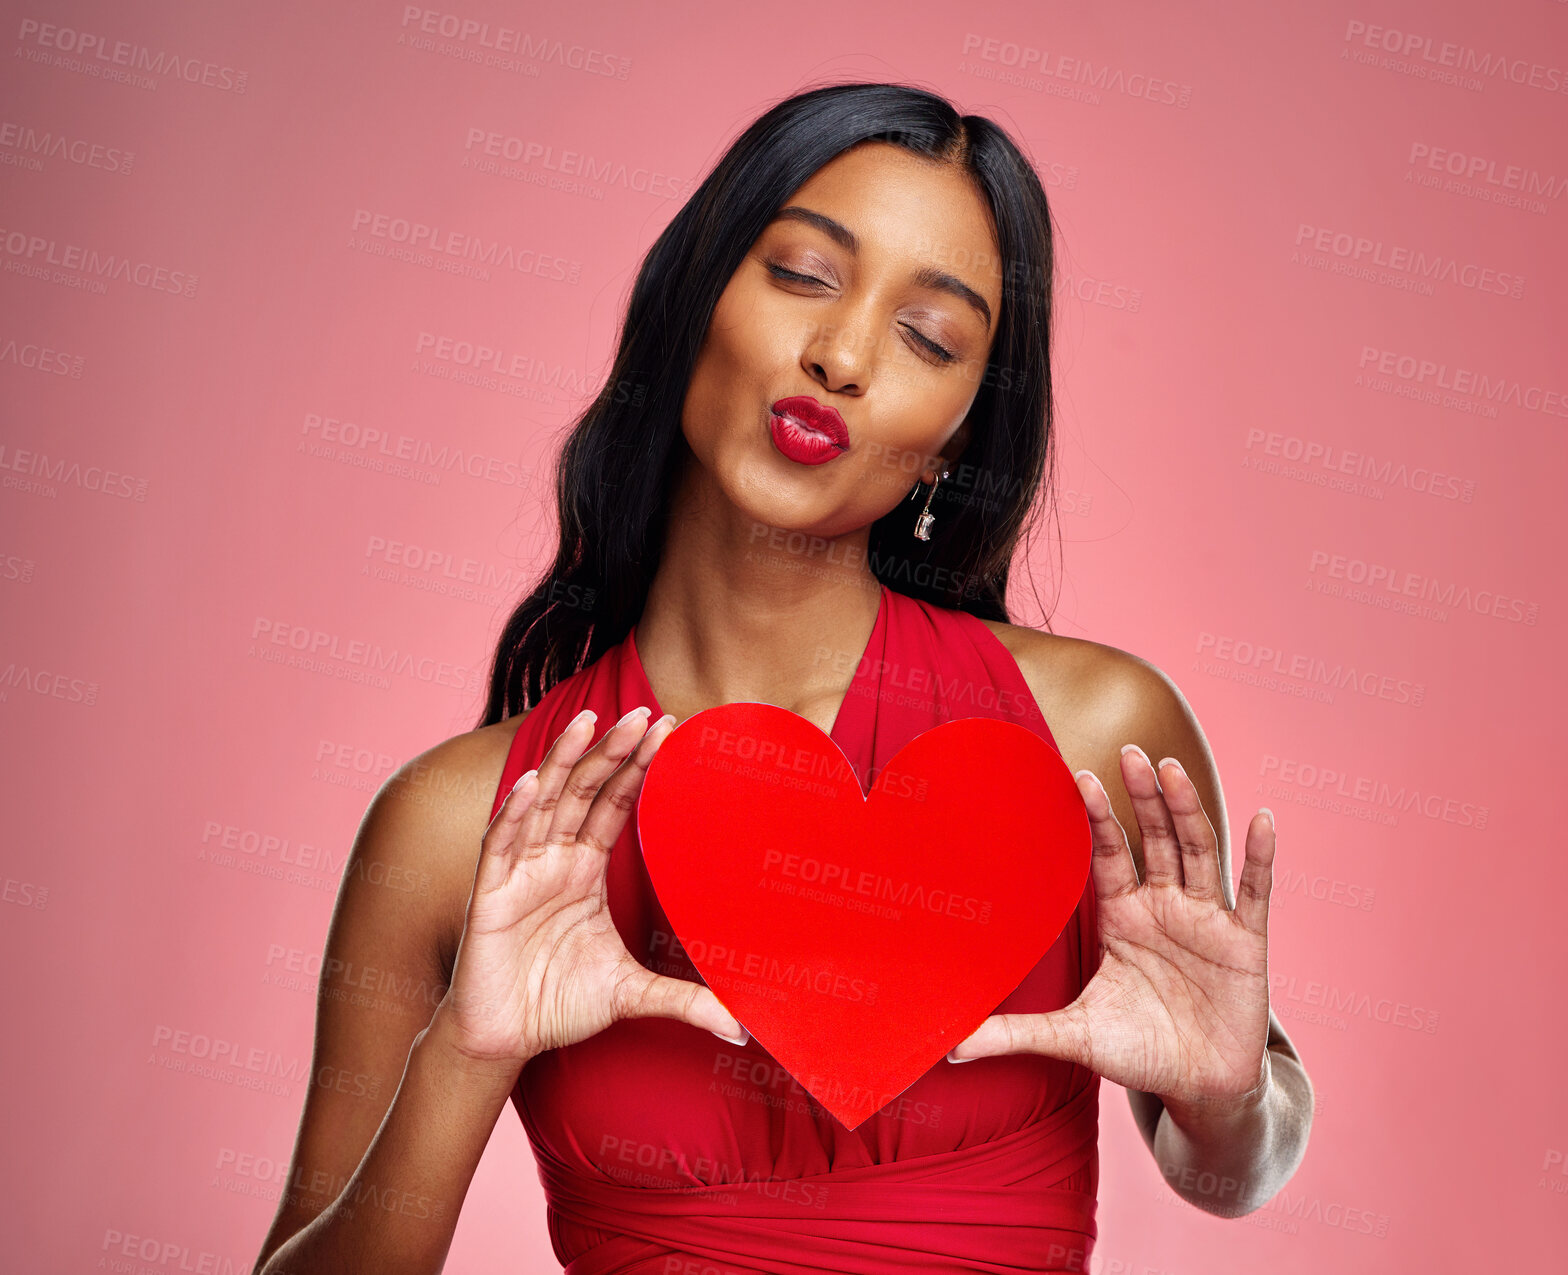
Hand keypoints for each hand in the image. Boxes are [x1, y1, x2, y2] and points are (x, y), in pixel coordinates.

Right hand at [438, 706, 747, 1070]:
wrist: (504, 1040)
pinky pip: (501, 845)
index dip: (638, 767)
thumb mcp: (632, 994)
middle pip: (583, 791)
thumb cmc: (559, 1005)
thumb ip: (684, 1001)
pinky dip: (514, 813)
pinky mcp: (490, 896)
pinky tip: (532, 785)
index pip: (615, 804)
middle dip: (610, 751)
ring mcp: (520, 872)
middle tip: (642, 714)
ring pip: (542, 803)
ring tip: (587, 723)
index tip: (668, 730)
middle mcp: (554, 860)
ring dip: (563, 762)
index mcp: (585, 869)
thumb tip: (741, 1026)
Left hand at [947, 745, 1274, 1114]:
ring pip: (1197, 851)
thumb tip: (949, 1048)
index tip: (1078, 777)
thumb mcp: (1074, 1037)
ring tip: (1172, 768)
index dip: (1097, 817)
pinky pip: (1255, 892)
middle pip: (1153, 838)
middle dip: (1142, 796)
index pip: (1108, 854)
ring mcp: (1207, 919)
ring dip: (1186, 810)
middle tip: (1128, 750)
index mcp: (1123, 916)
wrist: (1200, 1087)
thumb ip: (1016, 1034)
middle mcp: (1165, 906)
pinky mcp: (1246, 942)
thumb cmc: (1138, 1051)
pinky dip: (1259, 856)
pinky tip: (1262, 819)